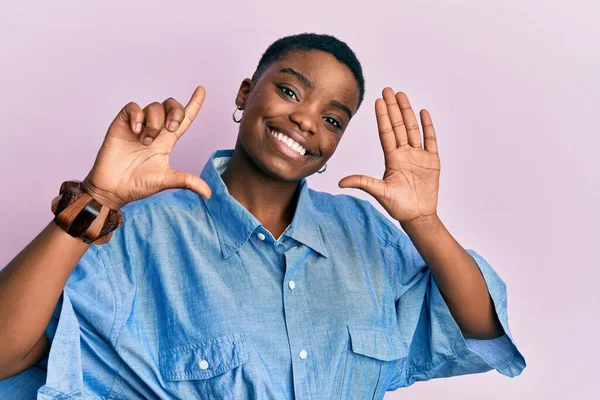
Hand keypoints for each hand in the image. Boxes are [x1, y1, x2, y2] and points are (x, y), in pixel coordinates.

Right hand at [82, 86, 210, 209]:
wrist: (113, 189)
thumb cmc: (138, 184)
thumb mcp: (167, 180)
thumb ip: (188, 181)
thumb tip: (209, 194)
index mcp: (167, 140)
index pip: (184, 118)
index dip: (193, 103)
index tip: (201, 90)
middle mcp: (154, 129)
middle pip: (171, 105)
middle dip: (175, 112)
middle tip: (170, 129)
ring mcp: (138, 125)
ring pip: (153, 106)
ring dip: (154, 122)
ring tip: (145, 141)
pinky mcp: (121, 124)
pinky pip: (133, 107)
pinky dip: (137, 116)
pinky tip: (135, 131)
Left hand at [338, 88, 439, 223]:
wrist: (417, 216)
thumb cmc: (398, 206)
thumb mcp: (378, 192)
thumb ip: (362, 183)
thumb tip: (340, 182)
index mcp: (392, 158)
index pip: (386, 132)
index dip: (382, 116)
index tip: (377, 100)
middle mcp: (404, 153)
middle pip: (398, 126)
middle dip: (393, 107)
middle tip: (388, 89)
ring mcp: (419, 156)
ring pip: (413, 129)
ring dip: (408, 112)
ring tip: (402, 95)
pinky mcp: (432, 161)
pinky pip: (430, 140)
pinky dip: (427, 126)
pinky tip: (423, 112)